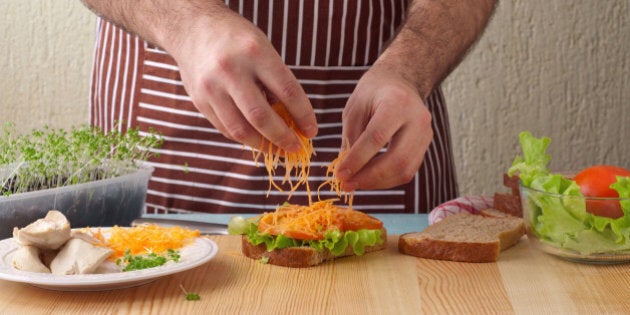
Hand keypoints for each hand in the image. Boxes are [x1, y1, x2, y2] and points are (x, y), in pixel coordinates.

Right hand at [166, 8, 316, 150]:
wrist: (193, 28)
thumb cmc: (238, 41)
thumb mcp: (263, 49)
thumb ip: (276, 82)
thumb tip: (293, 121)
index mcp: (255, 52)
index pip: (287, 91)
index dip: (303, 116)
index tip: (312, 131)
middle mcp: (231, 70)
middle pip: (261, 116)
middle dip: (283, 137)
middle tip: (296, 147)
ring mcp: (211, 87)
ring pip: (240, 129)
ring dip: (263, 145)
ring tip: (277, 149)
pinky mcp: (199, 100)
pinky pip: (225, 128)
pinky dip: (245, 137)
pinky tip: (257, 138)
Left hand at [334, 67, 432, 190]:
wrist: (400, 83)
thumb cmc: (373, 93)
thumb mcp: (354, 109)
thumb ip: (351, 138)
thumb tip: (345, 172)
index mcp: (397, 102)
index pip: (377, 137)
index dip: (357, 159)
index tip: (340, 174)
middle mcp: (417, 119)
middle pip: (396, 159)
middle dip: (369, 177)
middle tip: (347, 185)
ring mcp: (426, 134)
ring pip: (404, 170)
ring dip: (377, 183)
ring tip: (355, 184)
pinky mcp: (425, 147)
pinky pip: (407, 171)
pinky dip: (387, 180)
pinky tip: (369, 180)